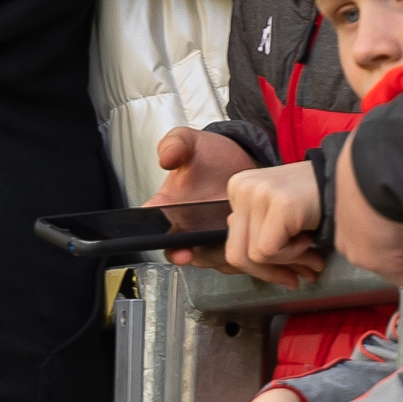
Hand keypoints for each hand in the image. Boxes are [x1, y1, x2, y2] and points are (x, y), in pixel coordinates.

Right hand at [148, 128, 256, 268]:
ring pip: (208, 259)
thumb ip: (175, 143)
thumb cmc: (213, 154)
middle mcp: (186, 226)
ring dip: (215, 256)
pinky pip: (233, 259)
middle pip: (180, 251)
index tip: (172, 241)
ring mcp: (209, 237)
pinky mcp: (233, 242)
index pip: (156, 228)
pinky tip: (246, 241)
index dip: (162, 238)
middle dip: (188, 254)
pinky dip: (239, 254)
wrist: (244, 159)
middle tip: (196, 251)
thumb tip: (165, 158)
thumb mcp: (192, 142)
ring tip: (227, 241)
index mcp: (169, 206)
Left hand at [224, 163, 325, 287]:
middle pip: (236, 254)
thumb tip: (248, 262)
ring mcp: (257, 193)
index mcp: (237, 187)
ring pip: (254, 255)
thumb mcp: (277, 213)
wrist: (349, 180)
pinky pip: (270, 250)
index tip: (285, 274)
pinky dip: (293, 255)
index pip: (233, 243)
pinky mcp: (277, 203)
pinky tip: (309, 239)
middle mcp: (241, 187)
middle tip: (295, 279)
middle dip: (268, 274)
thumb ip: (259, 232)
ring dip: (288, 262)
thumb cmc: (315, 201)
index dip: (260, 267)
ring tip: (313, 257)